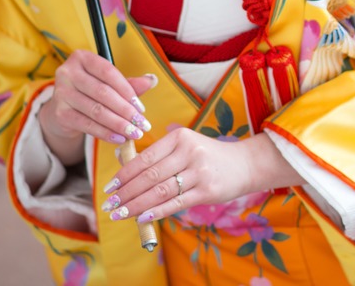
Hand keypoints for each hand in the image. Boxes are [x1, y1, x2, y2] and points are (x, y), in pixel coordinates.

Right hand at [38, 49, 156, 164]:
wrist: (62, 109)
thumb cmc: (90, 91)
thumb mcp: (108, 83)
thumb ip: (128, 83)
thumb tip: (152, 80)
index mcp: (82, 58)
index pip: (108, 72)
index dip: (128, 90)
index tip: (142, 108)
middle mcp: (67, 72)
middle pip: (103, 93)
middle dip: (126, 111)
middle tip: (143, 124)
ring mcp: (61, 93)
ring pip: (96, 110)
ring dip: (119, 124)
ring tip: (134, 133)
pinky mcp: (59, 113)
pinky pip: (87, 124)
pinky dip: (105, 133)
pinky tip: (119, 138)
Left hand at [100, 130, 303, 223]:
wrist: (245, 164)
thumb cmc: (208, 156)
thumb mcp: (186, 146)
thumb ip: (159, 156)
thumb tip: (124, 169)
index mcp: (180, 137)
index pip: (146, 158)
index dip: (124, 174)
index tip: (110, 186)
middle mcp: (189, 152)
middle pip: (150, 176)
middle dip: (126, 193)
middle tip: (110, 204)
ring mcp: (199, 172)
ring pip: (160, 191)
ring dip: (136, 205)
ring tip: (120, 214)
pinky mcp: (207, 191)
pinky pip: (175, 203)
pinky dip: (156, 212)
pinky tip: (141, 217)